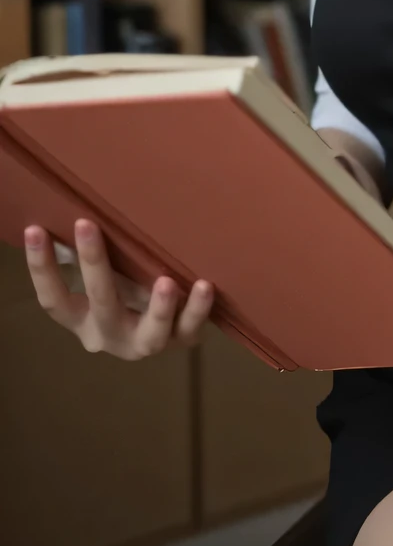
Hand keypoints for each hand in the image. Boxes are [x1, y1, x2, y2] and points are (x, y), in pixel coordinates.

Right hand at [23, 219, 213, 359]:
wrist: (162, 332)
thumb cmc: (125, 288)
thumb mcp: (104, 277)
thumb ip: (92, 256)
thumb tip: (77, 202)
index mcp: (82, 320)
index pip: (54, 300)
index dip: (40, 268)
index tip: (35, 230)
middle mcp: (110, 335)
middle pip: (100, 303)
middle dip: (93, 263)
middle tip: (86, 224)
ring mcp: (145, 343)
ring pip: (149, 334)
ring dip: (158, 308)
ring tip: (166, 282)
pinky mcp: (180, 342)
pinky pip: (189, 329)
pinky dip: (198, 310)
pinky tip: (205, 285)